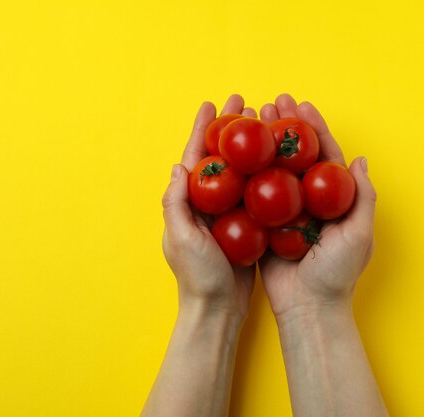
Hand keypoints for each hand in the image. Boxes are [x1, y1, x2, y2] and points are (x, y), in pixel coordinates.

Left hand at [162, 95, 256, 318]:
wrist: (217, 309)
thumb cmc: (197, 276)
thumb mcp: (181, 237)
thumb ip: (176, 203)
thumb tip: (178, 166)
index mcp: (187, 202)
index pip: (195, 157)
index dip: (203, 130)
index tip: (211, 104)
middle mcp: (205, 204)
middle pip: (219, 157)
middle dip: (228, 130)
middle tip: (244, 103)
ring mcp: (225, 214)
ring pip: (238, 171)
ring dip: (248, 147)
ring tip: (262, 124)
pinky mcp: (245, 226)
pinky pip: (254, 193)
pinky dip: (262, 174)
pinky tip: (277, 161)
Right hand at [258, 94, 376, 320]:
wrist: (307, 308)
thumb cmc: (336, 275)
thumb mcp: (358, 236)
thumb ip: (362, 198)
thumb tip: (359, 160)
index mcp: (332, 199)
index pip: (323, 155)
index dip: (313, 128)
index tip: (300, 105)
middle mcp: (305, 201)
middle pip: (293, 156)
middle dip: (282, 128)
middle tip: (269, 104)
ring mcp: (282, 212)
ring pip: (270, 171)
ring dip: (260, 145)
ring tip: (249, 121)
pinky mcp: (261, 225)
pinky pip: (250, 197)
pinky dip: (242, 176)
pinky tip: (232, 158)